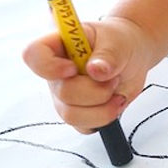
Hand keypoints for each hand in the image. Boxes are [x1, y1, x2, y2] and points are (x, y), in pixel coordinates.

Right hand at [23, 17, 154, 132]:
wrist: (135, 56)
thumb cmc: (120, 43)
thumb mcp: (119, 42)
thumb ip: (109, 55)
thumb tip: (96, 70)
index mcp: (59, 46)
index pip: (33, 54)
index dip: (50, 66)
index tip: (74, 68)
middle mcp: (57, 73)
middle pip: (63, 92)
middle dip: (96, 89)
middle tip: (113, 77)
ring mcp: (65, 95)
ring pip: (71, 115)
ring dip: (102, 106)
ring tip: (116, 89)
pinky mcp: (79, 112)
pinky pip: (84, 126)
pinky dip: (105, 117)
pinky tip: (116, 101)